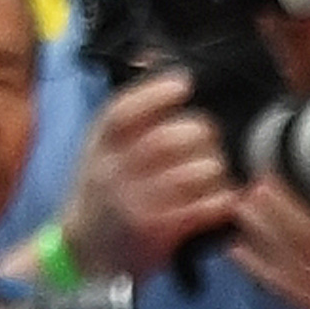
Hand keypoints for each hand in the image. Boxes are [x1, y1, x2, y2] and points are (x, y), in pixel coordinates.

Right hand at [63, 78, 237, 281]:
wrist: (83, 253)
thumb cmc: (102, 194)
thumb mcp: (101, 150)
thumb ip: (128, 114)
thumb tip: (151, 55)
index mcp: (99, 146)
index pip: (122, 112)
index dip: (156, 94)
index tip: (184, 84)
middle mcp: (114, 172)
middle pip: (166, 140)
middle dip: (200, 133)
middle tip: (211, 137)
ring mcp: (134, 203)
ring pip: (187, 175)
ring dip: (214, 168)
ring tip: (218, 169)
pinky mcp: (155, 233)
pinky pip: (198, 210)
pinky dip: (220, 200)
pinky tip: (226, 197)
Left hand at [226, 183, 309, 308]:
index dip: (300, 182)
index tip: (280, 167)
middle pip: (294, 222)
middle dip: (271, 201)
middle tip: (253, 182)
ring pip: (279, 247)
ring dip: (257, 226)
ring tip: (240, 206)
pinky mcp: (307, 301)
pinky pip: (274, 279)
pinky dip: (253, 264)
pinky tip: (235, 248)